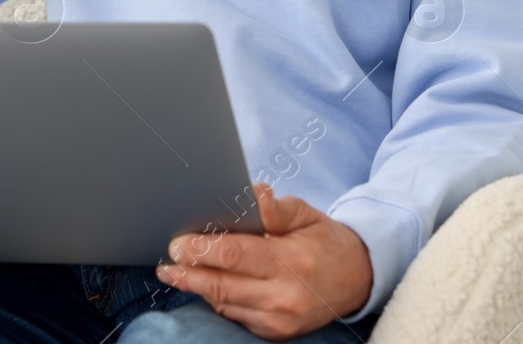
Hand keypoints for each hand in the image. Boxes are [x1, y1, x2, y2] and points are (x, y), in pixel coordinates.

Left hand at [155, 182, 372, 340]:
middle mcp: (284, 295)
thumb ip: (275, 208)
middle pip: (222, 285)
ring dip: (197, 288)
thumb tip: (252, 192)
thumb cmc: (324, 241)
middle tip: (166, 264)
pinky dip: (219, 300)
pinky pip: (236, 315)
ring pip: (224, 304)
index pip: (235, 255)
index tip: (178, 244)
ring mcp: (279, 319)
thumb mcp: (305, 214)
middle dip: (188, 274)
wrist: (356, 278)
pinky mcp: (276, 332)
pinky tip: (207, 285)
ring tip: (177, 272)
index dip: (202, 250)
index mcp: (292, 260)